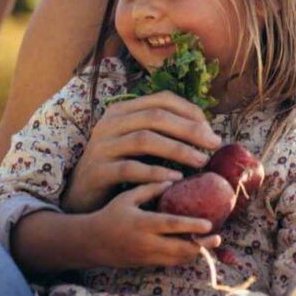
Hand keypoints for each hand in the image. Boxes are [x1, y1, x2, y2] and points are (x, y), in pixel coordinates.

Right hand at [62, 91, 221, 212]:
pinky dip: (155, 172)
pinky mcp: (98, 170)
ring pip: (144, 139)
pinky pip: (130, 168)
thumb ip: (161, 133)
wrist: (82, 195)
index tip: (211, 131)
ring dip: (177, 149)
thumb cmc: (119, 167)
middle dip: (189, 129)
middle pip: (155, 117)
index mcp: (122, 110)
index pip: (161, 100)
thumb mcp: (137, 144)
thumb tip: (206, 132)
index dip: (189, 112)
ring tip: (200, 162)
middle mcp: (110, 122)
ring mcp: (102, 145)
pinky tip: (175, 180)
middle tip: (213, 144)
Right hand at [89, 181, 221, 267]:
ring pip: (178, 260)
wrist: (91, 243)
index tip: (209, 224)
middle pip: (180, 249)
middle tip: (218, 237)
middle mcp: (147, 243)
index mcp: (142, 224)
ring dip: (196, 253)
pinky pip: (171, 263)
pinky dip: (185, 257)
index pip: (171, 226)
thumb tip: (173, 179)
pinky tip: (194, 249)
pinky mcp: (147, 264)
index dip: (191, 226)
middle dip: (202, 246)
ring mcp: (147, 257)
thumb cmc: (110, 214)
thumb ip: (149, 188)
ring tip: (211, 243)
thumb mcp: (127, 197)